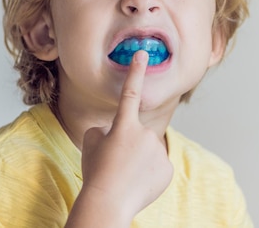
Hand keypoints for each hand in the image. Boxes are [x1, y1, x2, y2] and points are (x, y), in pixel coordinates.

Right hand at [77, 51, 172, 223]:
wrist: (109, 203)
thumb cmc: (96, 173)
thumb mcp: (91, 144)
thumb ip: (103, 130)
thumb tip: (113, 130)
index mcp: (124, 125)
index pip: (130, 92)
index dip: (136, 71)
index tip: (142, 53)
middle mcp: (145, 134)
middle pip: (137, 133)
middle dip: (128, 144)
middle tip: (116, 163)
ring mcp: (158, 151)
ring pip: (148, 150)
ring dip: (139, 160)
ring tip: (126, 175)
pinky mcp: (167, 168)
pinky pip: (157, 166)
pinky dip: (149, 173)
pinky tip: (138, 183)